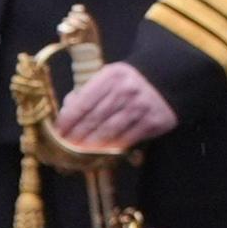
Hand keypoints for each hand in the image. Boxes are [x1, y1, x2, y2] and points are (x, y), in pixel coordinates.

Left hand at [54, 61, 177, 153]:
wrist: (168, 78)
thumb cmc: (129, 80)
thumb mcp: (108, 76)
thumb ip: (87, 91)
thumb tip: (66, 112)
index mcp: (111, 76)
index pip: (83, 102)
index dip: (68, 120)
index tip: (58, 131)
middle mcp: (126, 91)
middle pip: (94, 119)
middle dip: (77, 135)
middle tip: (65, 146)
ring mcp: (141, 107)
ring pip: (109, 131)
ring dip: (92, 144)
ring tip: (80, 151)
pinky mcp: (153, 121)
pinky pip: (128, 138)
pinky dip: (113, 146)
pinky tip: (102, 150)